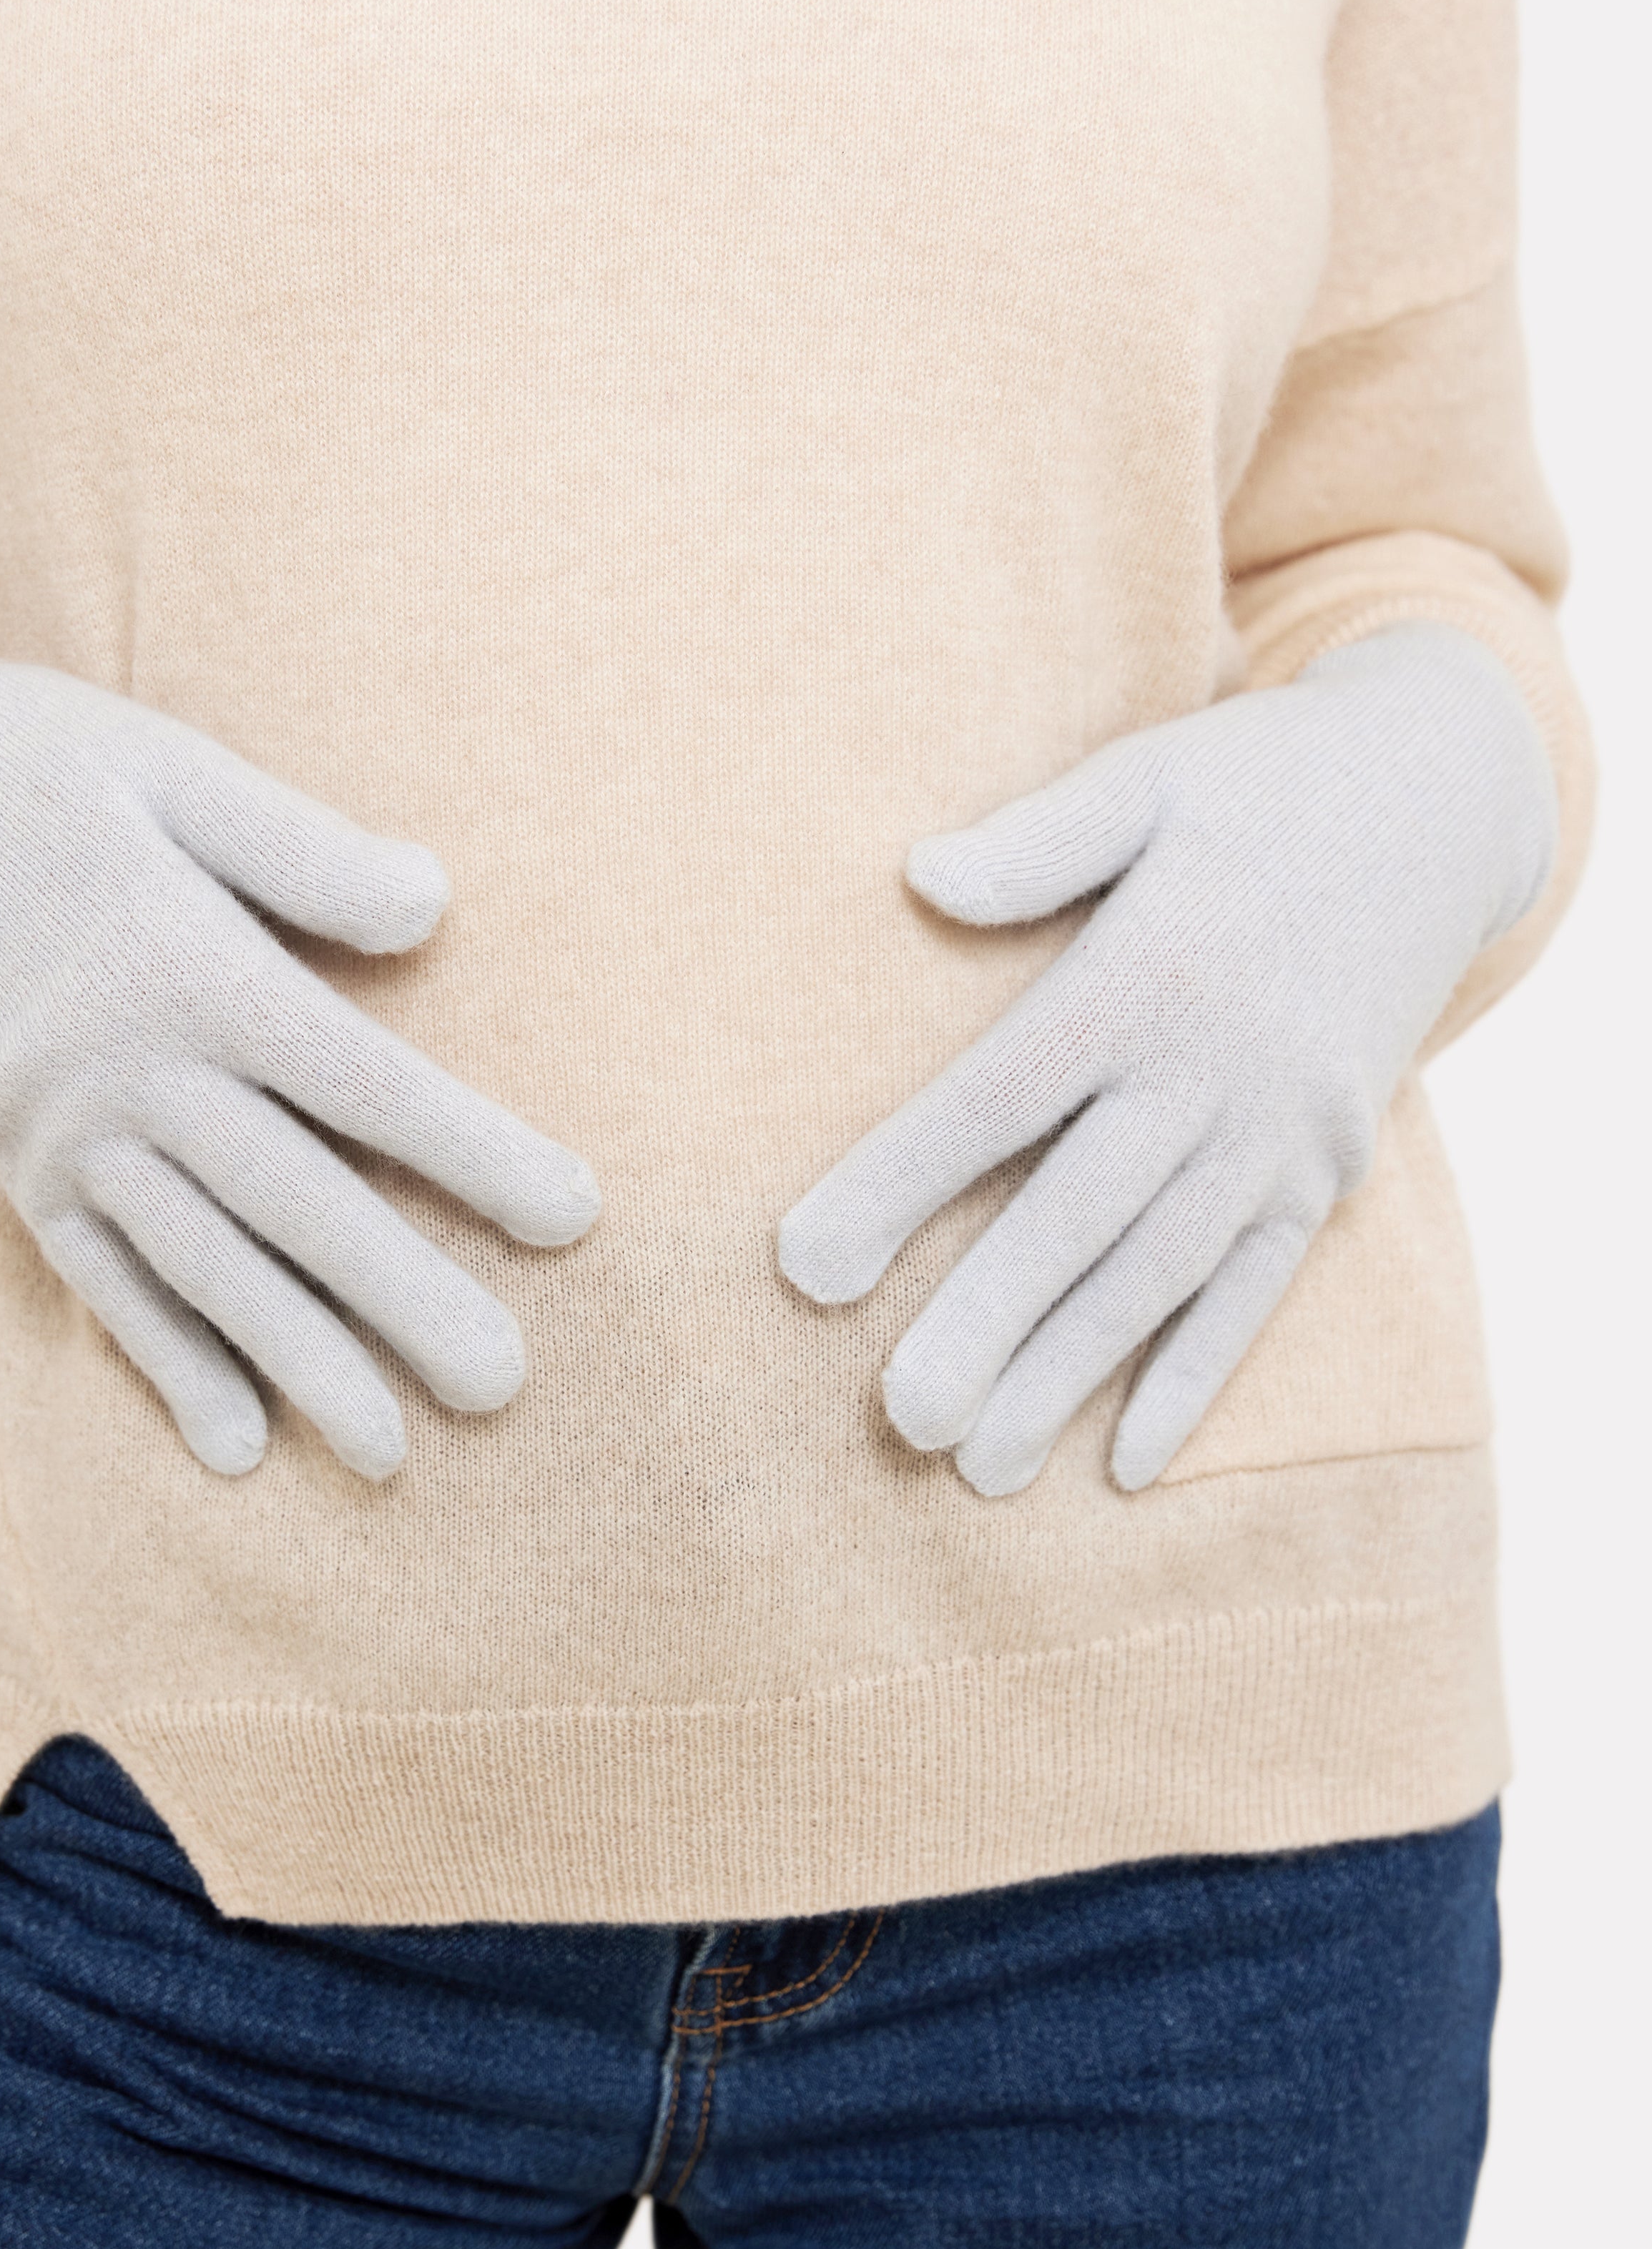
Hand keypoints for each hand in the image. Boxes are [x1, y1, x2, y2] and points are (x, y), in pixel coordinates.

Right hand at [0, 551, 598, 1480]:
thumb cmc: (38, 765)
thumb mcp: (172, 767)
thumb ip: (301, 848)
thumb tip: (435, 904)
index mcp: (190, 968)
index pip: (360, 1083)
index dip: (469, 1154)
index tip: (574, 1218)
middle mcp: (132, 1071)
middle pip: (291, 1202)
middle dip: (399, 1299)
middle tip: (501, 1386)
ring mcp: (68, 1134)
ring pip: (203, 1267)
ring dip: (297, 1361)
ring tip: (387, 1454)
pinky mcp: (21, 1167)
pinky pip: (104, 1282)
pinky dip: (169, 1365)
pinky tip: (238, 1443)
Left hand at [779, 625, 1553, 1495]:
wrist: (1445, 804)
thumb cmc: (1259, 789)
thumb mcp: (1150, 777)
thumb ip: (1039, 841)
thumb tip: (918, 875)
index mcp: (1148, 975)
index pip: (998, 1099)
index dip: (900, 1185)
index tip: (804, 1266)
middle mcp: (1215, 1072)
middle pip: (1079, 1216)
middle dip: (988, 1323)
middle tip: (899, 1419)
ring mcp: (1281, 1134)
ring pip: (1159, 1277)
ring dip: (1070, 1377)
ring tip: (981, 1471)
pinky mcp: (1327, 1172)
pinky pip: (1255, 1293)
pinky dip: (1194, 1380)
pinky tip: (1124, 1462)